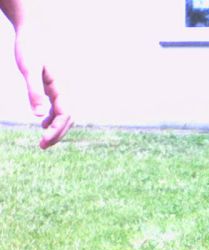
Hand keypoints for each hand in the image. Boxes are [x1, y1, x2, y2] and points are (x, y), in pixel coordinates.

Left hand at [13, 21, 72, 148]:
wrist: (34, 31)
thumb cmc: (30, 48)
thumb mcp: (28, 70)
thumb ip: (34, 92)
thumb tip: (37, 116)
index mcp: (62, 87)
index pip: (65, 115)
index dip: (56, 130)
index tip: (43, 141)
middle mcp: (67, 89)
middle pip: (68, 118)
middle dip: (57, 134)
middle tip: (42, 146)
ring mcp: (64, 88)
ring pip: (66, 114)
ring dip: (57, 128)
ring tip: (43, 140)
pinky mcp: (57, 86)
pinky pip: (60, 106)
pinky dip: (53, 117)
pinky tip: (42, 122)